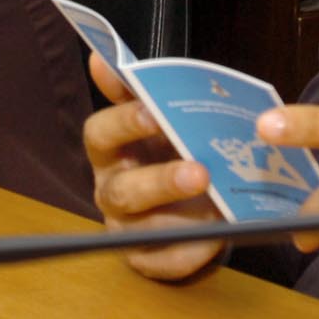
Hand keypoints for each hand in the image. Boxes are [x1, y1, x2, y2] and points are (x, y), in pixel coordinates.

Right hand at [82, 52, 226, 279]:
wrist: (188, 202)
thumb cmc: (169, 151)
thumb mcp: (159, 119)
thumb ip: (138, 89)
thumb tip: (102, 56)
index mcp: (110, 150)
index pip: (100, 134)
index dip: (123, 123)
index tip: (155, 112)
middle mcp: (110, 189)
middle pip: (122, 189)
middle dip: (160, 181)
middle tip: (200, 172)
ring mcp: (125, 228)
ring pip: (141, 229)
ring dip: (181, 220)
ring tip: (219, 209)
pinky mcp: (146, 260)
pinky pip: (165, 262)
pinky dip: (192, 253)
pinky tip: (218, 238)